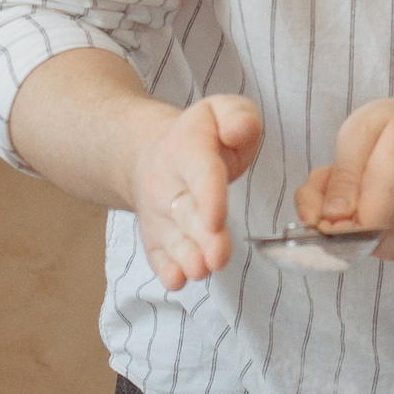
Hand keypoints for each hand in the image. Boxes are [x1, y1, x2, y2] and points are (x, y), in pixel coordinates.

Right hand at [133, 95, 263, 287]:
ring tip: (199, 272)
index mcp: (189, 150)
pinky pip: (157, 254)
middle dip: (202, 237)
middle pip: (187, 213)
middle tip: (216, 259)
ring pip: (173, 238)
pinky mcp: (156, 236)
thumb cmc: (202, 137)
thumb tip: (239, 132)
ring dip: (186, 257)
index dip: (209, 198)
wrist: (154, 153)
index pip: (201, 174)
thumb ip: (238, 116)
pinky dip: (165, 269)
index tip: (217, 220)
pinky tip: (176, 281)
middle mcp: (168, 184)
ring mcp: (159, 213)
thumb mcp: (222, 111)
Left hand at [293, 88, 393, 259]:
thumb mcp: (364, 128)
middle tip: (330, 175)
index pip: (359, 227)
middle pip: (348, 240)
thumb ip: (344, 175)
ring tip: (350, 181)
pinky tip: (362, 197)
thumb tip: (330, 219)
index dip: (326, 220)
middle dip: (323, 211)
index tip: (318, 193)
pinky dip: (353, 224)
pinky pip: (367, 246)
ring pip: (353, 245)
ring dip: (337, 217)